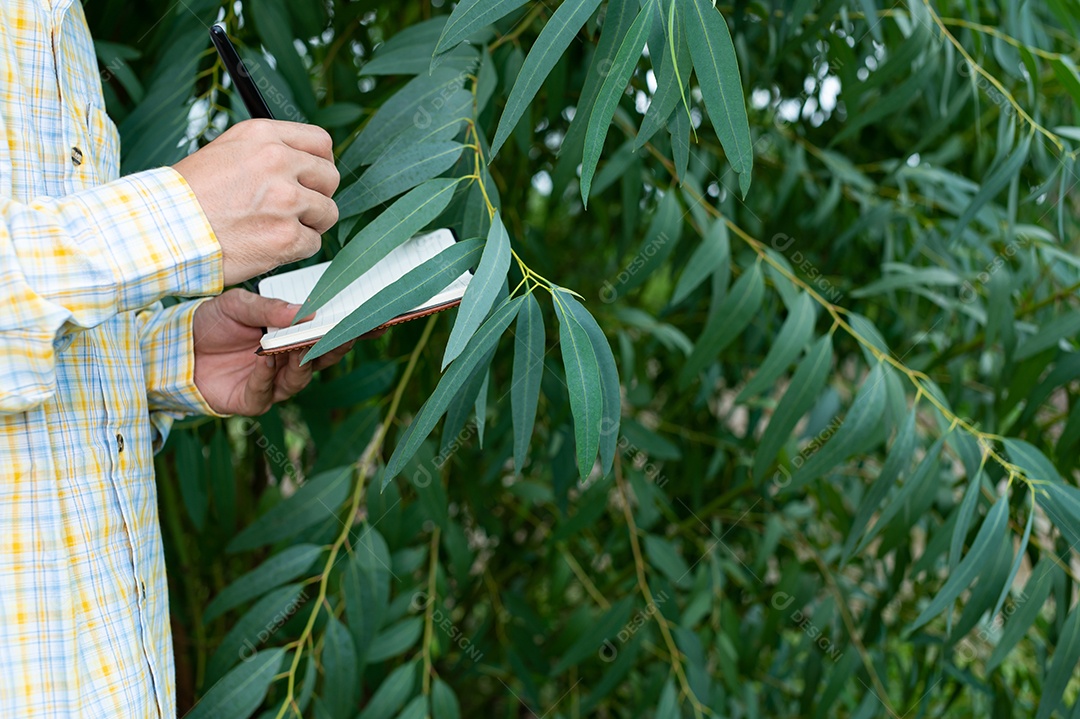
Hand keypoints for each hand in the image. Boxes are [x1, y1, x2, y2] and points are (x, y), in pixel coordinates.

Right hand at [174, 119, 340, 285]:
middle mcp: (278, 162)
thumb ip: (269, 152)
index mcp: (263, 136)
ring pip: (327, 213)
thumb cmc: (188, 196)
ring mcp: (285, 200)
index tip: (312, 178)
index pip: (320, 142)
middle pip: (330, 178)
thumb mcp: (227, 151)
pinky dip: (295, 250)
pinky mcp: (286, 237)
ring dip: (308, 224)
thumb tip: (305, 163)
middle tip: (294, 209)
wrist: (161, 230)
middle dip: (317, 196)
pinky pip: (312, 243)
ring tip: (276, 228)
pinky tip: (267, 245)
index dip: (319, 164)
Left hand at [191, 289, 355, 415]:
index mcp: (292, 336)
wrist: (174, 347)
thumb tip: (304, 313)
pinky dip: (267, 375)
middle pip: (322, 358)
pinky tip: (265, 359)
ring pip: (299, 376)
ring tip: (300, 344)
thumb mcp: (238, 305)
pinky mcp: (253, 400)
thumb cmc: (211, 323)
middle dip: (334, 346)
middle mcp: (289, 362)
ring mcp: (273, 383)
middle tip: (344, 332)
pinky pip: (266, 390)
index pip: (327, 334)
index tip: (369, 320)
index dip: (349, 330)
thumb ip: (268, 309)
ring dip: (301, 360)